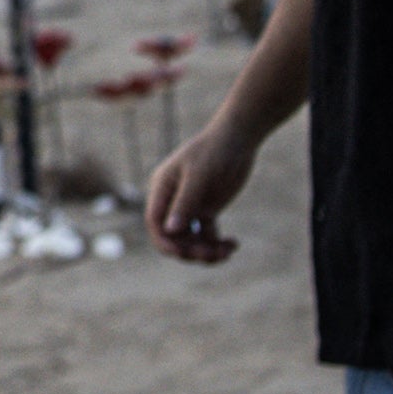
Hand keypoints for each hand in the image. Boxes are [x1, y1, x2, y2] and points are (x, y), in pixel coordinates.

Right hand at [143, 125, 254, 264]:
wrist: (237, 139)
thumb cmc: (214, 151)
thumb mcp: (198, 176)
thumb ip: (184, 203)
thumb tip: (170, 231)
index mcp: (163, 190)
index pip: (155, 223)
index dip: (165, 242)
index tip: (184, 254)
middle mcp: (173, 201)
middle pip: (173, 237)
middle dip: (191, 250)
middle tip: (214, 254)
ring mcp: (190, 207)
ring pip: (191, 240)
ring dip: (207, 251)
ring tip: (228, 251)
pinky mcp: (207, 209)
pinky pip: (207, 236)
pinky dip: (218, 244)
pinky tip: (234, 244)